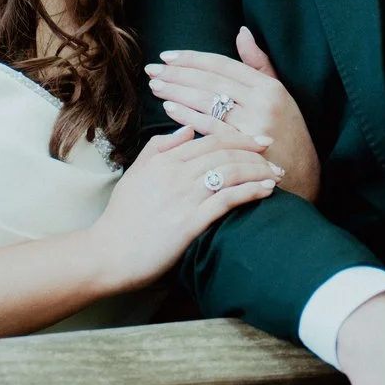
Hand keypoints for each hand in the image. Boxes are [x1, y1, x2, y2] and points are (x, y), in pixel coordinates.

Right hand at [83, 128, 279, 291]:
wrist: (108, 253)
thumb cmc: (122, 217)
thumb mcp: (136, 173)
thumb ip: (159, 148)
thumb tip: (187, 130)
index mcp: (163, 160)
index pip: (210, 139)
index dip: (239, 137)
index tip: (258, 140)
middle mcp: (175, 174)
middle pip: (225, 152)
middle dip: (255, 152)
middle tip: (275, 154)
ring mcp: (183, 197)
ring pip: (230, 172)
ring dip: (258, 170)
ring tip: (276, 174)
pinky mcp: (190, 222)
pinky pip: (227, 200)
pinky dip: (250, 191)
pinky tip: (266, 191)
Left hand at [144, 29, 321, 201]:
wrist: (303, 174)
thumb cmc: (286, 132)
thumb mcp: (279, 94)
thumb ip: (258, 63)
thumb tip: (242, 32)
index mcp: (269, 85)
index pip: (223, 65)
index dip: (193, 59)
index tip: (168, 56)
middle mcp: (263, 101)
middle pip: (212, 81)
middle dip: (178, 74)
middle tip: (153, 70)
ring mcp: (254, 124)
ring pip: (208, 101)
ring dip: (178, 92)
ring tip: (156, 86)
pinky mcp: (244, 145)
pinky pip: (211, 126)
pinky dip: (188, 116)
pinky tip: (169, 109)